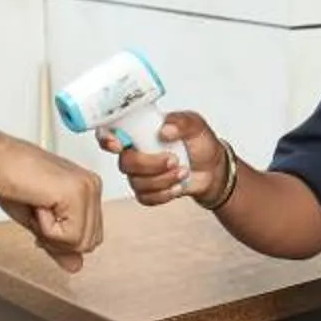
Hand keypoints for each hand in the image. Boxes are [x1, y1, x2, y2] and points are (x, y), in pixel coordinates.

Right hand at [0, 136, 103, 270]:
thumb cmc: (10, 182)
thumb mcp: (40, 222)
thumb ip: (61, 245)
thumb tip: (77, 266)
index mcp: (87, 189)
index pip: (90, 237)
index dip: (61, 240)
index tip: (41, 217)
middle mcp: (93, 186)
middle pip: (89, 243)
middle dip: (58, 240)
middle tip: (38, 211)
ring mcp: (88, 188)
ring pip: (81, 242)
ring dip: (51, 234)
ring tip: (38, 205)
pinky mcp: (76, 193)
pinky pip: (69, 236)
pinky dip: (46, 228)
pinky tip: (38, 203)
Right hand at [106, 112, 226, 209]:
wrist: (213, 169)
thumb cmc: (200, 143)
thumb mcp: (196, 125)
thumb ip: (182, 122)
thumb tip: (164, 130)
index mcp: (140, 131)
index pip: (110, 132)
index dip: (107, 139)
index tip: (118, 144)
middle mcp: (134, 152)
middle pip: (125, 162)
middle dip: (149, 164)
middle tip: (173, 159)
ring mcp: (139, 174)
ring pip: (137, 182)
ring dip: (163, 179)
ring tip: (183, 171)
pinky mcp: (147, 192)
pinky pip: (146, 197)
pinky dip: (165, 193)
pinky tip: (178, 186)